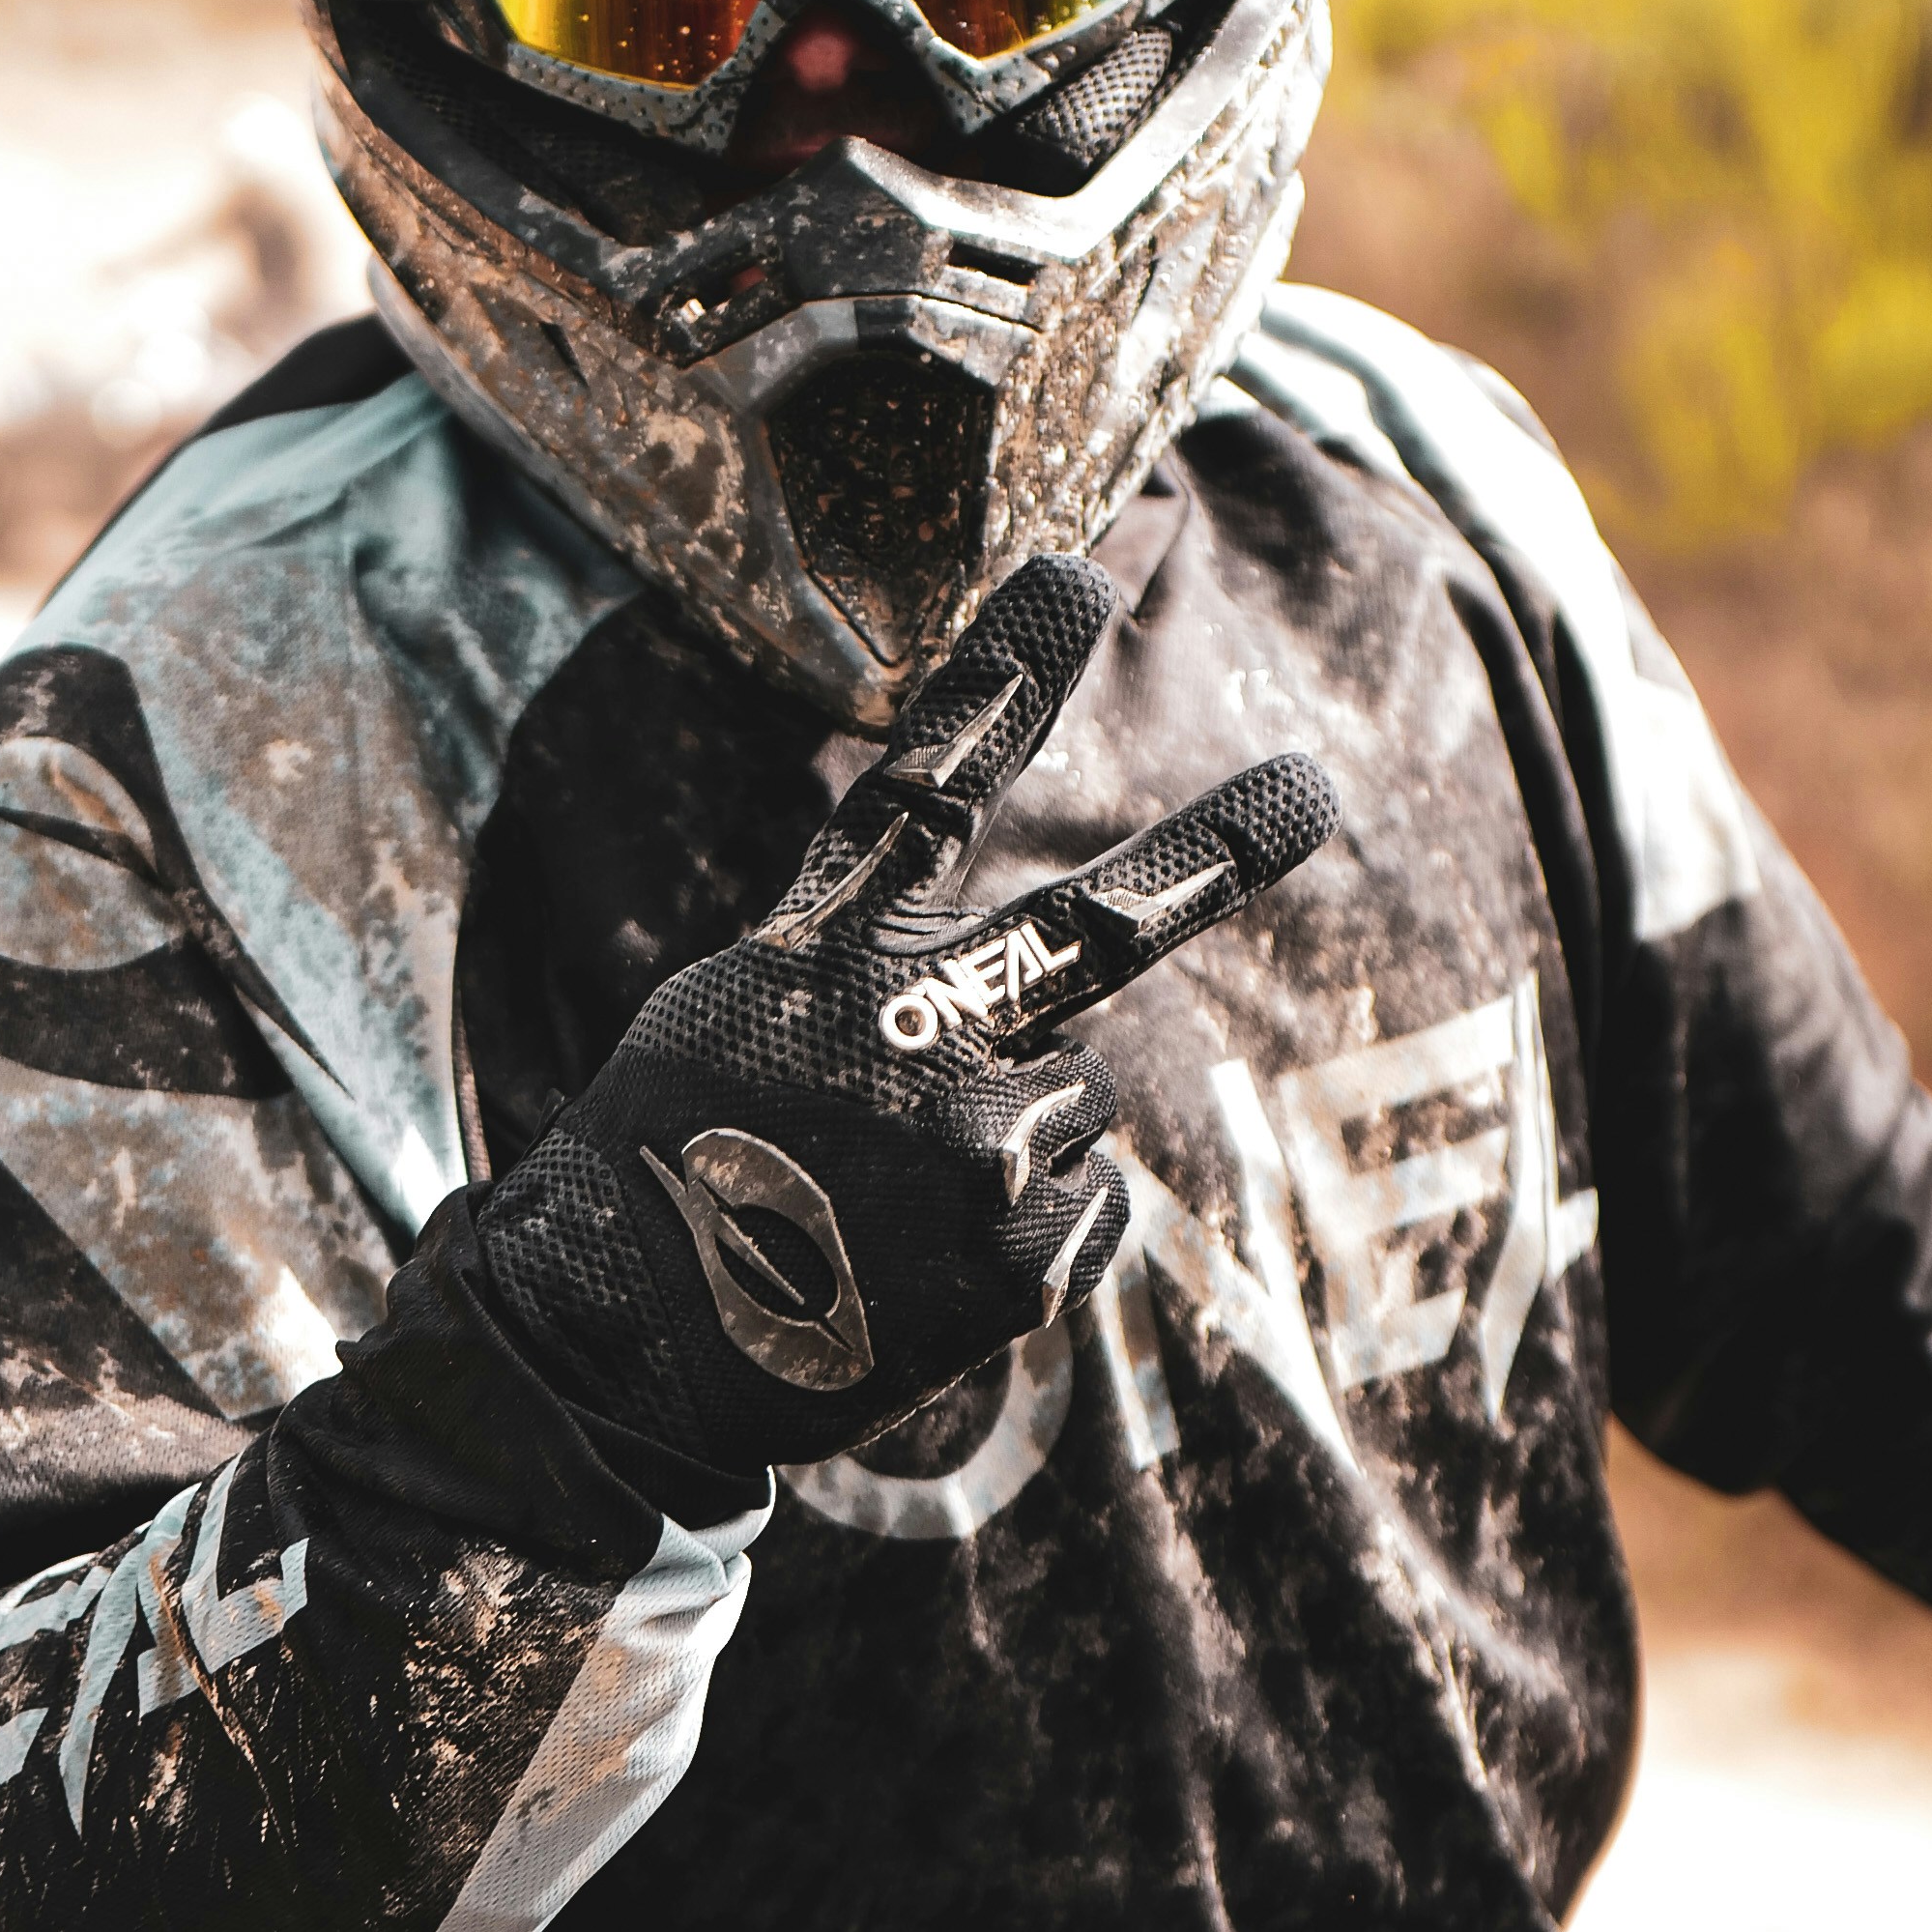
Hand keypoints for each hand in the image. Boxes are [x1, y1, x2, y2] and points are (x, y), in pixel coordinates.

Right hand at [459, 559, 1341, 1485]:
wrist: (616, 1354)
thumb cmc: (670, 1174)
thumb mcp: (730, 1024)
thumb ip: (859, 983)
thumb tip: (1023, 1028)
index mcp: (820, 961)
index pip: (923, 792)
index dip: (1003, 677)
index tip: (1076, 577)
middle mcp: (912, 1037)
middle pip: (1092, 930)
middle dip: (1217, 854)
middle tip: (1315, 789)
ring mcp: (974, 1147)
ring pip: (1066, 1109)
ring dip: (1001, 1154)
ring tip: (882, 1216)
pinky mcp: (1021, 1258)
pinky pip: (1078, 1214)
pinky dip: (1016, 1245)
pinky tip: (915, 1276)